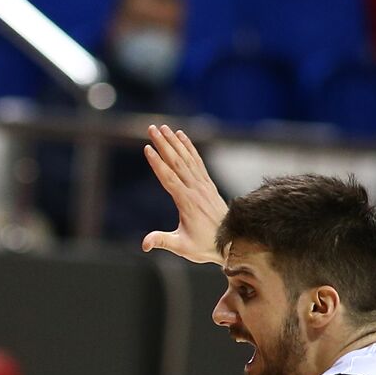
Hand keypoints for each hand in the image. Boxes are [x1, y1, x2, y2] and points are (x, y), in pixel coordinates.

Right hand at [141, 124, 227, 264]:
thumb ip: (163, 241)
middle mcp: (196, 189)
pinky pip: (197, 161)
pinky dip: (189, 147)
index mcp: (187, 202)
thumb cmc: (205, 246)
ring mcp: (203, 185)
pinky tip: (181, 136)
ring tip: (162, 127)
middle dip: (163, 144)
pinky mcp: (207, 184)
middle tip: (151, 128)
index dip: (157, 163)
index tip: (147, 148)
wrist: (231, 243)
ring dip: (174, 141)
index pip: (169, 178)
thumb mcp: (183, 247)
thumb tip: (144, 245)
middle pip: (176, 162)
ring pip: (186, 158)